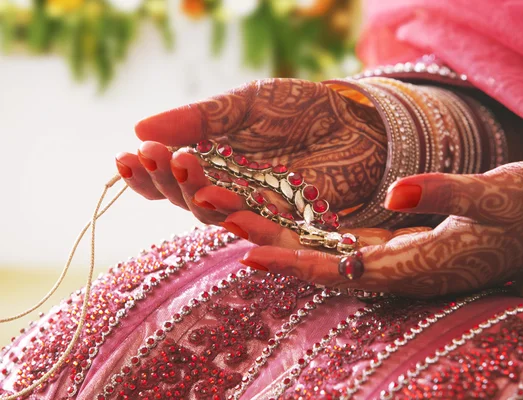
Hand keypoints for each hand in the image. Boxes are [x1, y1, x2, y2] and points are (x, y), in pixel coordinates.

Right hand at [116, 78, 386, 224]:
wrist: (357, 121)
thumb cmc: (299, 110)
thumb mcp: (244, 105)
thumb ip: (199, 118)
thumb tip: (140, 128)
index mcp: (213, 163)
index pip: (170, 177)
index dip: (146, 173)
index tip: (127, 155)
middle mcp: (229, 191)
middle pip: (186, 201)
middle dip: (167, 182)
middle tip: (155, 158)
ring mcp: (258, 208)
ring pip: (218, 216)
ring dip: (199, 199)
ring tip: (190, 175)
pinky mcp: (290, 222)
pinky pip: (262, 228)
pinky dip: (242, 220)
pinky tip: (224, 205)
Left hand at [236, 161, 522, 296]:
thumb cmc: (520, 211)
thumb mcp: (492, 196)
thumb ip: (446, 193)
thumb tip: (395, 192)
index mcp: (416, 267)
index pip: (343, 271)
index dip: (294, 266)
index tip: (249, 256)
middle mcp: (396, 270)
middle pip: (321, 262)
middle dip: (270, 245)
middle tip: (222, 220)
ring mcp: (392, 259)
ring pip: (325, 252)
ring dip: (281, 237)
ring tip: (236, 214)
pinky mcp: (392, 246)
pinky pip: (341, 242)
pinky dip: (307, 231)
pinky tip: (280, 216)